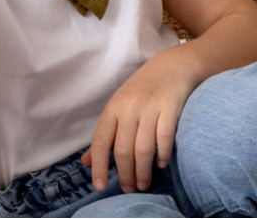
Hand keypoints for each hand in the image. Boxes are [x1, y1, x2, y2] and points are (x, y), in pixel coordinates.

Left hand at [81, 50, 196, 193]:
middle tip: (129, 189)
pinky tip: (162, 164)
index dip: (98, 165)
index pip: (101, 141)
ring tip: (144, 184)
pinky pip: (165, 137)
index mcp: (113, 108)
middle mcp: (129, 108)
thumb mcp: (118, 108)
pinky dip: (163, 154)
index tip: (99, 186)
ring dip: (143, 171)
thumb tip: (86, 161)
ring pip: (143, 148)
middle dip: (125, 174)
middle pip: (123, 149)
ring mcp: (149, 108)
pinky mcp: (170, 108)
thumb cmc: (141, 91)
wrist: (170, 66)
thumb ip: (105, 135)